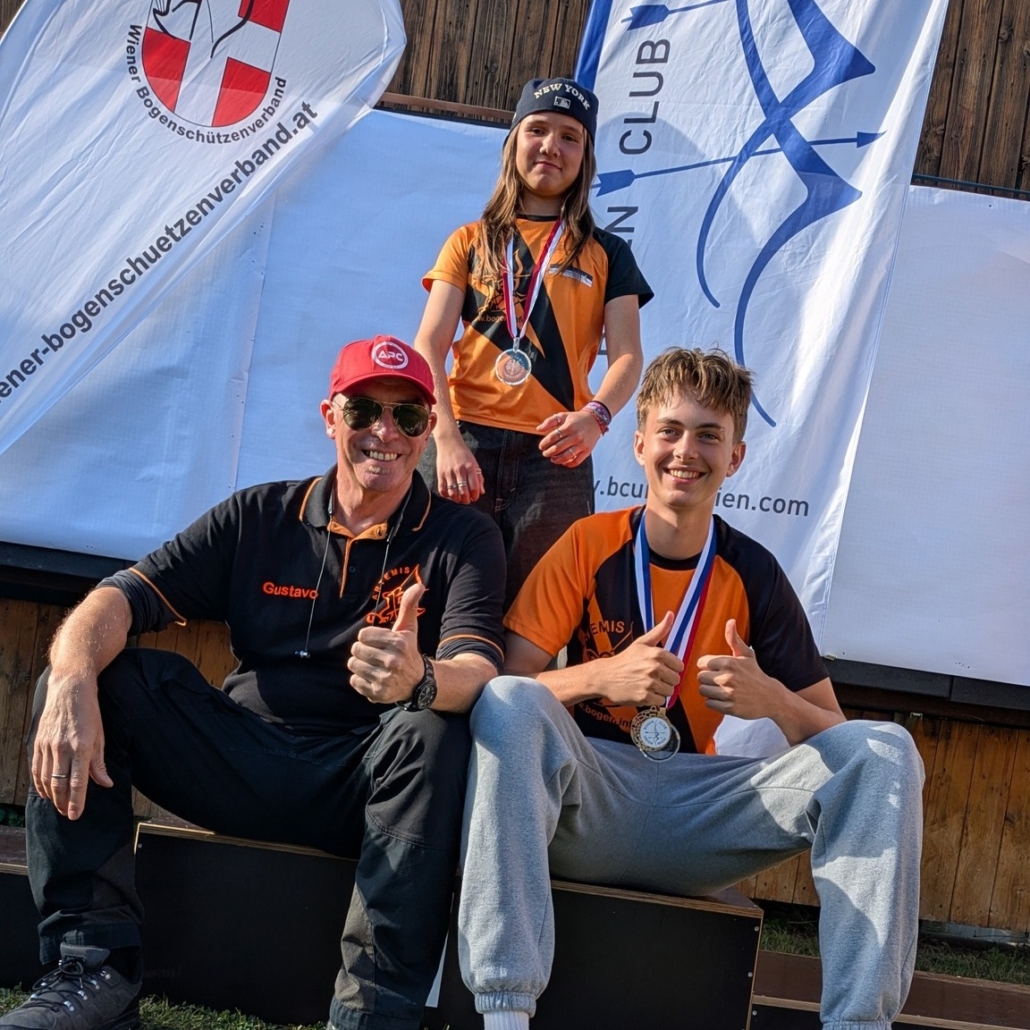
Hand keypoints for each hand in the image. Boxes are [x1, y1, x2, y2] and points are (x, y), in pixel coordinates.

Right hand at [31, 672, 113, 820]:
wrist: (69, 689)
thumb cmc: (89, 712)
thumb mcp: (101, 735)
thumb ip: (99, 763)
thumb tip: (105, 784)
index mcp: (83, 746)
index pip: (78, 781)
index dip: (77, 801)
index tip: (76, 815)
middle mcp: (63, 748)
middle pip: (60, 784)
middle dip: (63, 803)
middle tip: (68, 814)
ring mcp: (48, 746)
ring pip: (46, 779)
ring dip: (52, 796)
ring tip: (59, 806)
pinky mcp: (38, 743)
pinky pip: (36, 769)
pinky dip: (40, 784)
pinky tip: (46, 792)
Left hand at [349, 584, 426, 703]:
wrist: (419, 682)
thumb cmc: (408, 651)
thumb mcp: (409, 628)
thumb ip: (409, 605)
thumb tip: (418, 585)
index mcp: (398, 643)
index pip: (363, 635)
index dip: (368, 637)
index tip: (378, 642)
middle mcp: (392, 661)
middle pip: (356, 650)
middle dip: (363, 651)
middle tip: (374, 655)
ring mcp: (385, 679)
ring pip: (353, 665)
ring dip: (360, 665)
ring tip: (372, 666)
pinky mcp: (378, 693)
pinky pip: (354, 681)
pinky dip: (360, 680)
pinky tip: (372, 678)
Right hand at [434, 433, 483, 502]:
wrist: (449, 443)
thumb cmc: (464, 454)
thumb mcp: (475, 464)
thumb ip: (479, 478)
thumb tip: (481, 492)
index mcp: (470, 468)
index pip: (474, 488)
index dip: (475, 496)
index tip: (475, 497)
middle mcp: (460, 471)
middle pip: (463, 492)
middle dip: (466, 500)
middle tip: (467, 500)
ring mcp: (449, 473)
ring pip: (453, 493)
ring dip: (457, 499)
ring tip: (459, 499)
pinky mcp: (440, 474)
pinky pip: (442, 489)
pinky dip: (446, 495)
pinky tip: (450, 494)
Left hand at [537, 410, 601, 467]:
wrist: (596, 420)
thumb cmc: (576, 418)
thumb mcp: (563, 415)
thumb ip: (550, 421)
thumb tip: (538, 429)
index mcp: (569, 426)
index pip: (553, 437)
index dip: (544, 443)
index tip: (541, 446)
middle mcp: (576, 436)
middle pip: (558, 448)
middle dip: (548, 452)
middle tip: (545, 453)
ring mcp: (582, 444)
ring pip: (567, 456)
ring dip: (557, 460)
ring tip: (552, 459)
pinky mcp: (587, 451)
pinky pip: (577, 461)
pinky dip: (568, 464)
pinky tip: (563, 462)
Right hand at [594, 611, 682, 706]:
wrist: (605, 676)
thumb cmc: (625, 659)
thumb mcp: (642, 642)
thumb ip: (660, 630)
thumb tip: (671, 614)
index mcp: (657, 653)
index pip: (679, 666)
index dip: (671, 668)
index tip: (660, 668)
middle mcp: (654, 667)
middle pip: (676, 680)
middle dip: (666, 680)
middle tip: (652, 678)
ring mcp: (649, 683)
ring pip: (669, 691)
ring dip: (660, 690)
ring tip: (647, 685)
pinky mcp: (644, 697)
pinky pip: (660, 701)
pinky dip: (653, 699)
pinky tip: (644, 692)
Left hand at [696, 619, 776, 718]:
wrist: (771, 697)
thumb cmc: (755, 674)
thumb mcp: (746, 654)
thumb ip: (734, 639)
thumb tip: (730, 621)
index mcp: (728, 662)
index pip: (701, 663)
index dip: (708, 667)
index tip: (717, 669)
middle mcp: (727, 677)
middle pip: (700, 678)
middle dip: (708, 679)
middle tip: (719, 681)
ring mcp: (728, 693)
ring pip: (703, 691)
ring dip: (710, 691)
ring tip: (722, 690)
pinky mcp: (729, 708)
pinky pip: (709, 704)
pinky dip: (714, 703)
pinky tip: (724, 699)